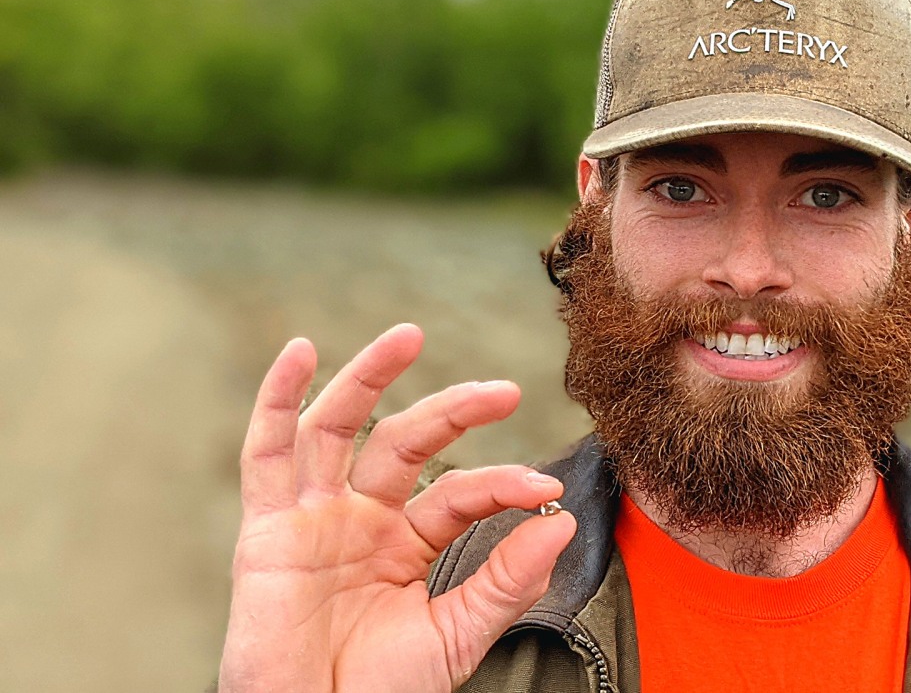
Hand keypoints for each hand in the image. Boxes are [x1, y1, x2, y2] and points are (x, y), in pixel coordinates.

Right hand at [218, 324, 576, 691]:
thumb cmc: (378, 692)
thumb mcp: (457, 636)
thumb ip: (506, 580)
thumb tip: (563, 519)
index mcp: (407, 544)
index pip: (459, 491)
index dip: (501, 482)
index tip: (543, 486)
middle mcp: (360, 519)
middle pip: (405, 443)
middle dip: (453, 410)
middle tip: (506, 390)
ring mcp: (312, 519)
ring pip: (338, 428)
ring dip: (369, 377)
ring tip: (409, 334)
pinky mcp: (267, 531)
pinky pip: (266, 455)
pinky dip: (277, 400)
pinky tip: (300, 352)